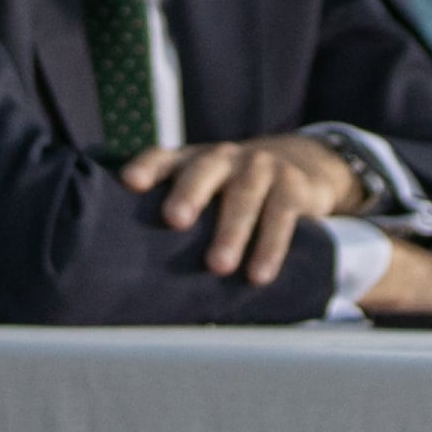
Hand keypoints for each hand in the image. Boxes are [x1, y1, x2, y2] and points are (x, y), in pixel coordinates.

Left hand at [118, 131, 368, 285]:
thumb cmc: (233, 193)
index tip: (130, 182)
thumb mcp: (206, 193)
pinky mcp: (293, 186)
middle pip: (204, 170)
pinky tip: (259, 274)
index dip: (147, 167)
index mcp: (193, 161)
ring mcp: (260, 167)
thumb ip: (177, 214)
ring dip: (231, 231)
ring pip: (244, 195)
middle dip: (189, 193)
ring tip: (218, 266)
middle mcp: (223, 158)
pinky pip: (281, 215)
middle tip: (175, 219)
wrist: (301, 166)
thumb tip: (130, 271)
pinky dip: (270, 246)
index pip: (163, 158)